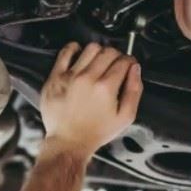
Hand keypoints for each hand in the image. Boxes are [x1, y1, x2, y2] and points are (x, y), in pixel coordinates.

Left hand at [40, 42, 142, 159]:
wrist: (68, 142)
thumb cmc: (95, 132)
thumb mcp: (125, 117)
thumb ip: (134, 90)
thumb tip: (135, 69)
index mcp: (106, 88)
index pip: (124, 61)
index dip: (129, 61)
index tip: (128, 65)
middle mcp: (87, 79)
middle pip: (108, 52)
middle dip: (116, 55)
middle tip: (115, 64)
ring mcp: (69, 76)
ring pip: (90, 48)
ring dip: (99, 51)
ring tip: (98, 61)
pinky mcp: (55, 78)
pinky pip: (65, 52)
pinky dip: (74, 48)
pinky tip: (79, 53)